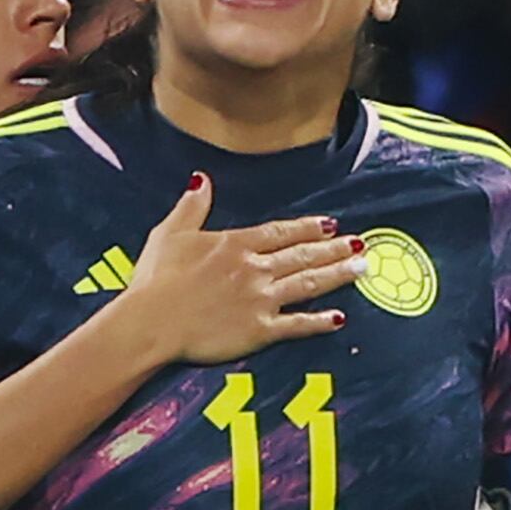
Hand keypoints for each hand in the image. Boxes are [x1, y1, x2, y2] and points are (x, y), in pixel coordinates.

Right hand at [120, 179, 364, 363]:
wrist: (150, 323)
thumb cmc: (155, 280)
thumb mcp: (170, 233)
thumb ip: (192, 206)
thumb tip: (201, 178)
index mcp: (236, 243)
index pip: (282, 232)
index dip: (309, 227)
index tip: (331, 224)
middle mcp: (255, 268)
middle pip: (303, 255)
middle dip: (334, 249)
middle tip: (360, 244)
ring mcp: (261, 300)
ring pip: (308, 284)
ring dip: (337, 275)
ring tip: (361, 268)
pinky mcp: (259, 331)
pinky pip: (297, 325)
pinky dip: (320, 321)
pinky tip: (339, 318)